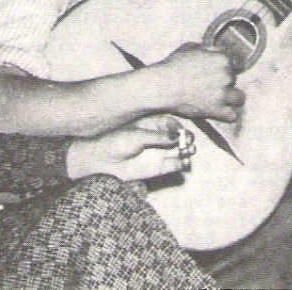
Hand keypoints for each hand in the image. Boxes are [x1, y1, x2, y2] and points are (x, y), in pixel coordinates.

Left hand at [66, 115, 194, 180]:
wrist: (103, 161)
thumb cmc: (116, 142)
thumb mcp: (137, 136)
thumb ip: (158, 137)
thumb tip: (178, 136)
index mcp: (152, 125)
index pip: (172, 123)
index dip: (179, 127)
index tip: (182, 131)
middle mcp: (159, 138)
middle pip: (180, 136)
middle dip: (187, 138)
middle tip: (188, 142)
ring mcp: (160, 152)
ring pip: (181, 150)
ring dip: (188, 150)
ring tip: (187, 151)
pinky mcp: (159, 167)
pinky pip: (176, 165)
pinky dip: (182, 163)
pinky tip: (183, 162)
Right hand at [150, 43, 244, 121]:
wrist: (162, 86)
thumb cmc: (172, 67)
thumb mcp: (188, 48)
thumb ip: (205, 49)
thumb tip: (211, 50)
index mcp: (222, 59)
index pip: (233, 62)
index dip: (223, 67)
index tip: (215, 71)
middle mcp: (226, 76)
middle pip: (234, 79)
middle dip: (224, 81)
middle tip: (210, 84)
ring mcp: (223, 94)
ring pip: (239, 98)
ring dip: (231, 98)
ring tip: (218, 98)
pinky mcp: (217, 110)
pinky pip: (232, 115)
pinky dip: (226, 114)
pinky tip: (218, 111)